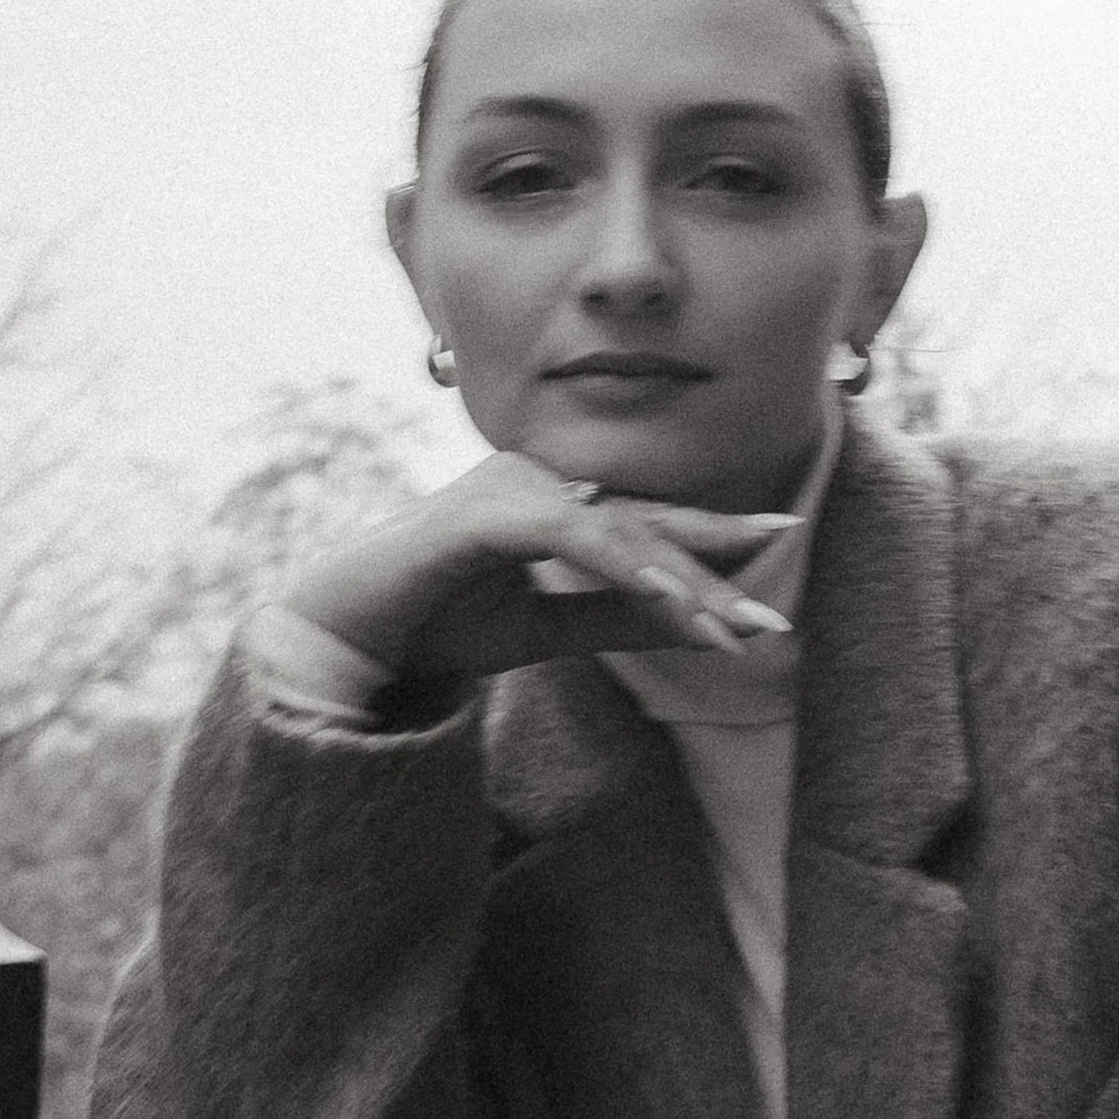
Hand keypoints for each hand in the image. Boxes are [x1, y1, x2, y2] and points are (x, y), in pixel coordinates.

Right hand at [284, 447, 798, 686]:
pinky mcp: (485, 513)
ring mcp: (511, 487)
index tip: (767, 606)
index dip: (711, 563)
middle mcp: (539, 480)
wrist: (346, 639)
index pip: (647, 531)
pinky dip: (621, 564)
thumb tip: (700, 624)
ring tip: (733, 630)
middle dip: (714, 576)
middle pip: (646, 528)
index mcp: (553, 500)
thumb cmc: (436, 625)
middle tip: (772, 621)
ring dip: (679, 586)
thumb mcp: (546, 630)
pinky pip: (572, 536)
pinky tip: (666, 595)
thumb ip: (616, 618)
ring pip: (619, 534)